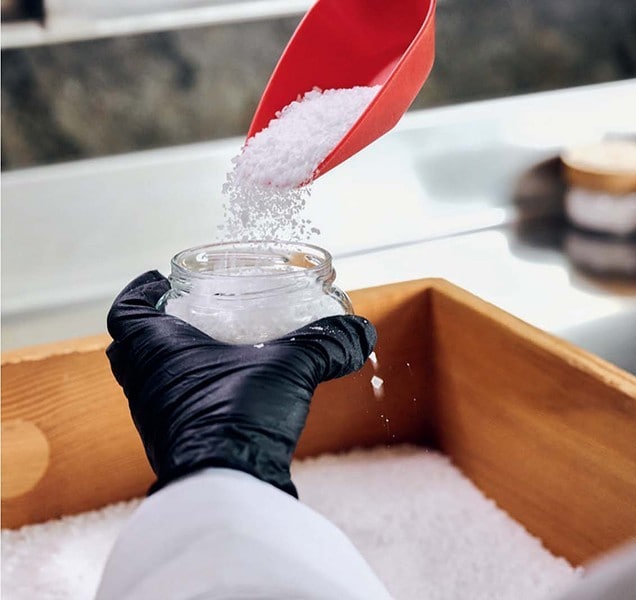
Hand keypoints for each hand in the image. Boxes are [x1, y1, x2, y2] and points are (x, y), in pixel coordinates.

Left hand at [106, 271, 376, 496]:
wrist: (225, 486)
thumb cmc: (237, 415)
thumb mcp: (289, 368)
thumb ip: (325, 345)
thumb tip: (360, 332)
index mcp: (156, 350)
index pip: (128, 311)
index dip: (140, 291)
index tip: (157, 279)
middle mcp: (144, 383)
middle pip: (130, 345)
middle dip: (153, 326)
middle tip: (183, 312)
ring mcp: (154, 419)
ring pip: (149, 379)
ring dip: (169, 362)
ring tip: (207, 349)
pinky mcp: (173, 445)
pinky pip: (170, 408)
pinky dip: (188, 393)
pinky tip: (223, 392)